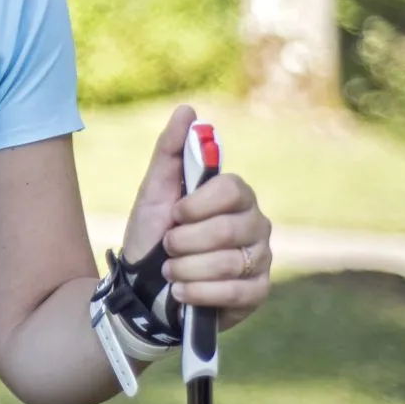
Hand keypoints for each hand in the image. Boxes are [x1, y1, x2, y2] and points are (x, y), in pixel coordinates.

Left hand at [119, 104, 272, 330]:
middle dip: (185, 241)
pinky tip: (181, 292)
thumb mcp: (153, 190)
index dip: (197, 204)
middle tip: (167, 246)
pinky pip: (235, 293)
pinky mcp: (257, 292)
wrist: (144, 285)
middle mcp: (256, 224)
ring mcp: (260, 259)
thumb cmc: (152, 233)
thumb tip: (187, 110)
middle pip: (228, 229)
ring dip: (186, 269)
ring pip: (229, 263)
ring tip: (170, 271)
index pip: (231, 189)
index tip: (175, 214)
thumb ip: (170, 150)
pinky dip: (199, 293)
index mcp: (235, 196)